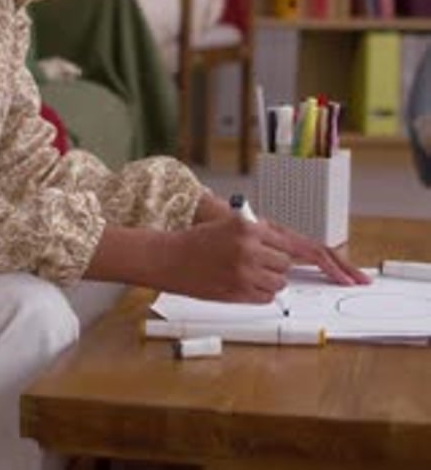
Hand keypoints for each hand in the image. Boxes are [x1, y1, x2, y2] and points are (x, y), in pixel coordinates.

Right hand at [193, 192, 369, 287]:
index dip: (334, 264)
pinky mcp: (238, 290)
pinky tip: (234, 282)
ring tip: (238, 270)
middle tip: (254, 261)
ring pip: (277, 283)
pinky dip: (255, 293)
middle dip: (276, 266)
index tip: (353, 277)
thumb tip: (292, 253)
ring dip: (265, 280)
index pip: (303, 247)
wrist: (170, 256)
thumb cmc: (201, 240)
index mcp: (254, 226)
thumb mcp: (235, 226)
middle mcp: (252, 247)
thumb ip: (264, 235)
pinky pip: (264, 297)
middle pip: (287, 265)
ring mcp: (245, 271)